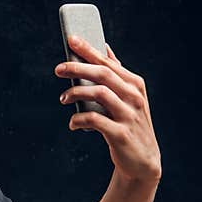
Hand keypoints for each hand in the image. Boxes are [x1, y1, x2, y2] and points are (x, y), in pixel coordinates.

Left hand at [55, 36, 161, 184]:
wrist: (142, 162)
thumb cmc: (129, 125)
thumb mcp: (129, 98)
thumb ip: (117, 75)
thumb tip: (105, 48)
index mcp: (134, 84)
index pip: (108, 62)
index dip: (89, 50)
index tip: (71, 39)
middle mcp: (134, 97)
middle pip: (103, 74)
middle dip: (78, 68)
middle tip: (58, 69)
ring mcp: (129, 115)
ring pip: (99, 93)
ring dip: (76, 93)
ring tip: (63, 98)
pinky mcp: (120, 134)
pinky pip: (95, 120)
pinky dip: (79, 119)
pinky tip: (72, 123)